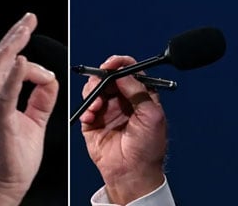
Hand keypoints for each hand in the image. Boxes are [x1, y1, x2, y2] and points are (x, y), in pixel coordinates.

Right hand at [0, 12, 59, 204]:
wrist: (0, 185)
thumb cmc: (13, 157)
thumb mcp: (33, 120)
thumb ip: (41, 98)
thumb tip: (50, 77)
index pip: (4, 64)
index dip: (18, 48)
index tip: (30, 33)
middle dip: (15, 35)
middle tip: (29, 19)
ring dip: (13, 45)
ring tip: (25, 28)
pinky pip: (6, 94)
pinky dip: (14, 76)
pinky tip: (22, 62)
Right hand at [80, 55, 167, 204]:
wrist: (132, 173)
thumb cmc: (148, 149)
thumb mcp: (151, 115)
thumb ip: (138, 90)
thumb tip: (123, 73)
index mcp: (140, 96)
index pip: (130, 71)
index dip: (120, 64)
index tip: (112, 64)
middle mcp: (123, 101)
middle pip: (109, 77)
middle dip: (102, 76)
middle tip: (101, 80)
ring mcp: (107, 110)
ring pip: (95, 88)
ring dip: (93, 92)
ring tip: (97, 104)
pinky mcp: (93, 122)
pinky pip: (85, 106)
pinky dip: (86, 107)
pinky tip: (91, 115)